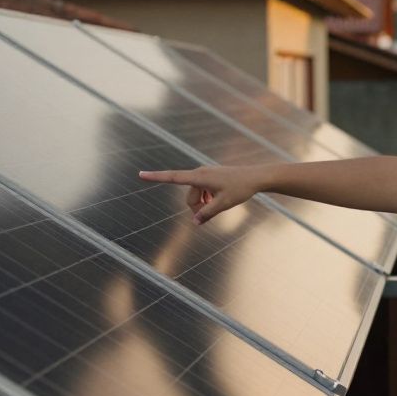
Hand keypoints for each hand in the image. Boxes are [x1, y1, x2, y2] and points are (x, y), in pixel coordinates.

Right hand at [137, 166, 260, 223]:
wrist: (256, 177)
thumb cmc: (241, 188)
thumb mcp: (223, 204)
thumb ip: (207, 214)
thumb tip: (194, 222)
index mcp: (200, 177)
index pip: (173, 177)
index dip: (156, 177)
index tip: (140, 174)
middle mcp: (199, 173)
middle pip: (189, 197)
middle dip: (196, 208)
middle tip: (211, 214)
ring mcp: (205, 175)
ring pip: (195, 196)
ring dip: (203, 205)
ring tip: (219, 204)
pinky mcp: (210, 177)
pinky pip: (202, 192)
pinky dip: (207, 199)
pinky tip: (219, 200)